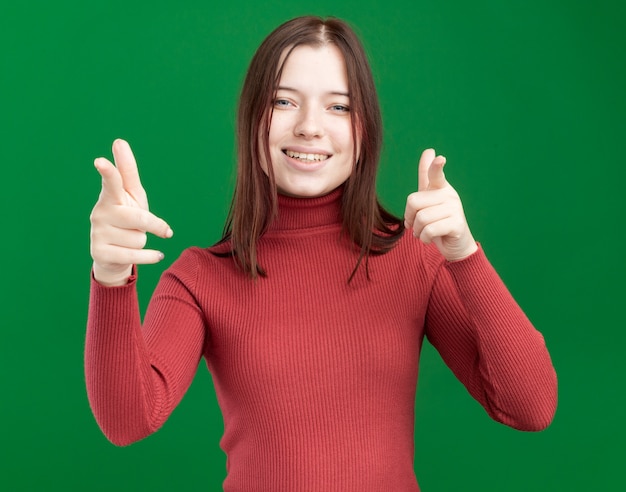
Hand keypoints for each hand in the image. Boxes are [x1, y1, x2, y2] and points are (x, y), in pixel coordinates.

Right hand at [90, 139, 172, 285]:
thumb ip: (128, 171)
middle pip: (138, 217)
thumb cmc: (128, 219)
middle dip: (153, 225)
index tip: (100, 161)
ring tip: (132, 240)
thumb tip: (119, 141)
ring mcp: (97, 233)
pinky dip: (151, 257)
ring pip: (139, 238)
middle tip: (155, 229)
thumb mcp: (132, 196)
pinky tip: (156, 256)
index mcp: (110, 196)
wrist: (116, 256)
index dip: (109, 172)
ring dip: (144, 241)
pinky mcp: (99, 253)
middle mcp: (99, 212)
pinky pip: (135, 255)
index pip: (111, 182)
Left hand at [404, 148, 476, 260]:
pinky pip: (429, 230)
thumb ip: (426, 176)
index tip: (440, 159)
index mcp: (441, 187)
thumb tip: (429, 150)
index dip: (436, 167)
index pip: (436, 174)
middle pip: (414, 202)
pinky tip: (430, 238)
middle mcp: (449, 195)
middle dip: (410, 218)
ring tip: (424, 232)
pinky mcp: (457, 225)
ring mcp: (455, 209)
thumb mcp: (430, 197)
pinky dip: (424, 238)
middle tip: (416, 225)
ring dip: (418, 231)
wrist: (455, 244)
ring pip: (421, 218)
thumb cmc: (439, 219)